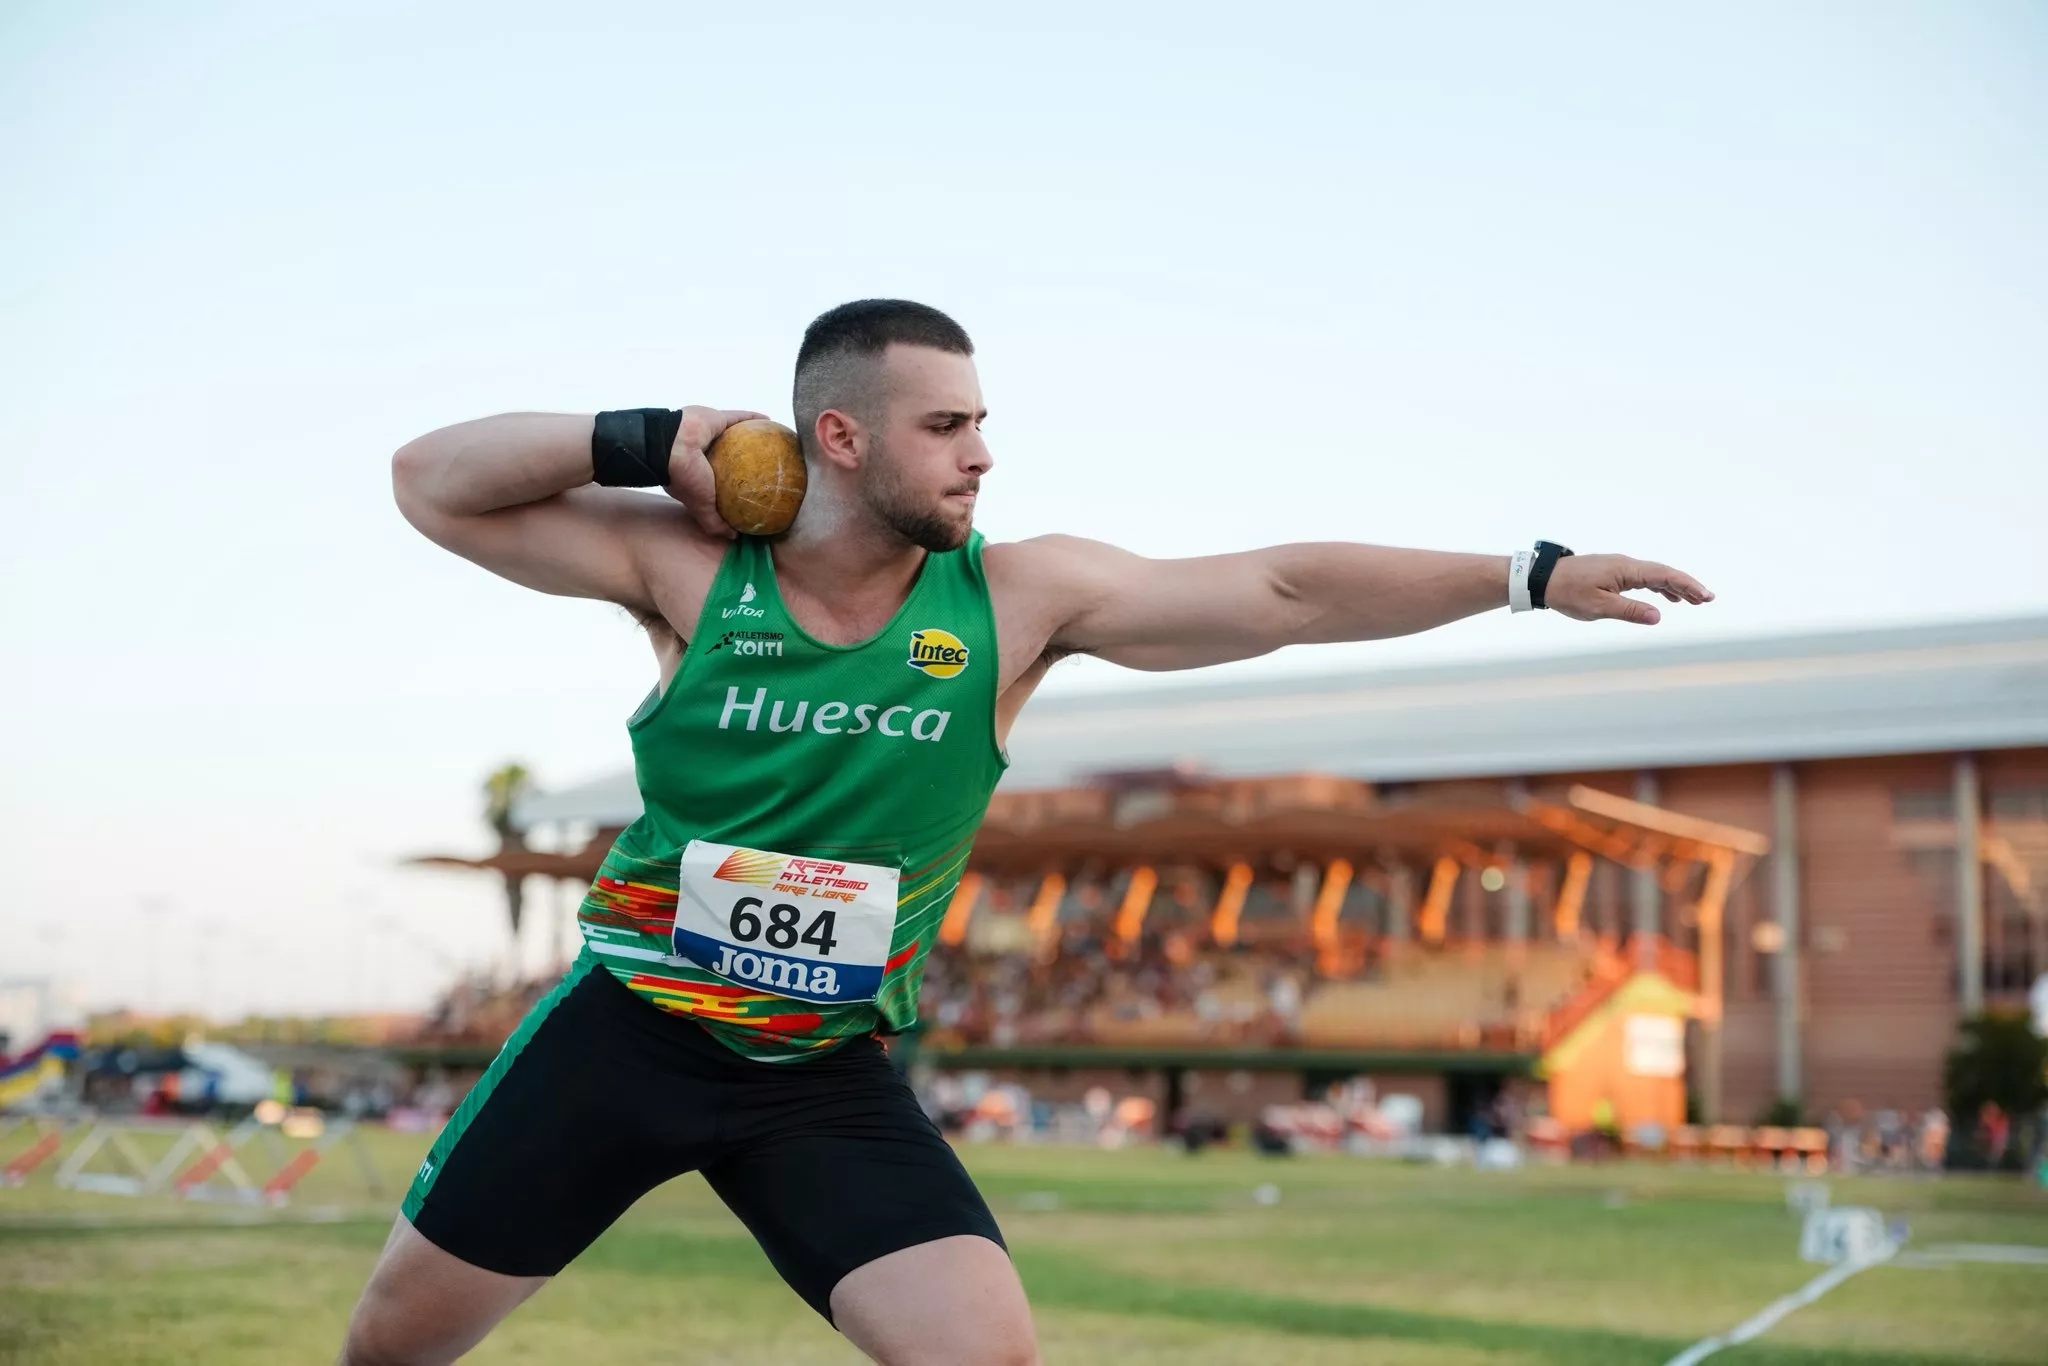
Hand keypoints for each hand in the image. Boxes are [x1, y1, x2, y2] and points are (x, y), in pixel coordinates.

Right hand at [663, 406, 767, 537]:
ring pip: (736, 435)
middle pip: (730, 456)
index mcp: (697, 472)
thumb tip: (734, 536)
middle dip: (746, 460)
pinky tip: (769, 423)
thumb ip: (715, 522)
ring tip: (771, 445)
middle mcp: (703, 452)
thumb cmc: (685, 477)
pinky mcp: (715, 418)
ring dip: (752, 437)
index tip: (752, 489)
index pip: (719, 478)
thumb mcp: (701, 507)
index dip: (735, 483)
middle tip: (768, 466)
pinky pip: (739, 417)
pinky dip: (753, 418)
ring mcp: (710, 434)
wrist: (671, 446)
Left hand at [1545, 554, 1713, 625]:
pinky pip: (1643, 578)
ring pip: (1654, 576)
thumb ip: (1629, 611)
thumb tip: (1658, 616)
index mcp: (1625, 570)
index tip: (1706, 596)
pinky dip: (1659, 587)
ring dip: (1675, 587)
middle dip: (1687, 586)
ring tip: (1694, 602)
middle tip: (1708, 600)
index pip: (1664, 575)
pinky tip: (1667, 599)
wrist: (1542, 579)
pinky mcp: (1613, 573)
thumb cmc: (1568, 592)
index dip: (1687, 585)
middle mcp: (1626, 564)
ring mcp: (1620, 567)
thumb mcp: (1598, 606)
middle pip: (1663, 573)